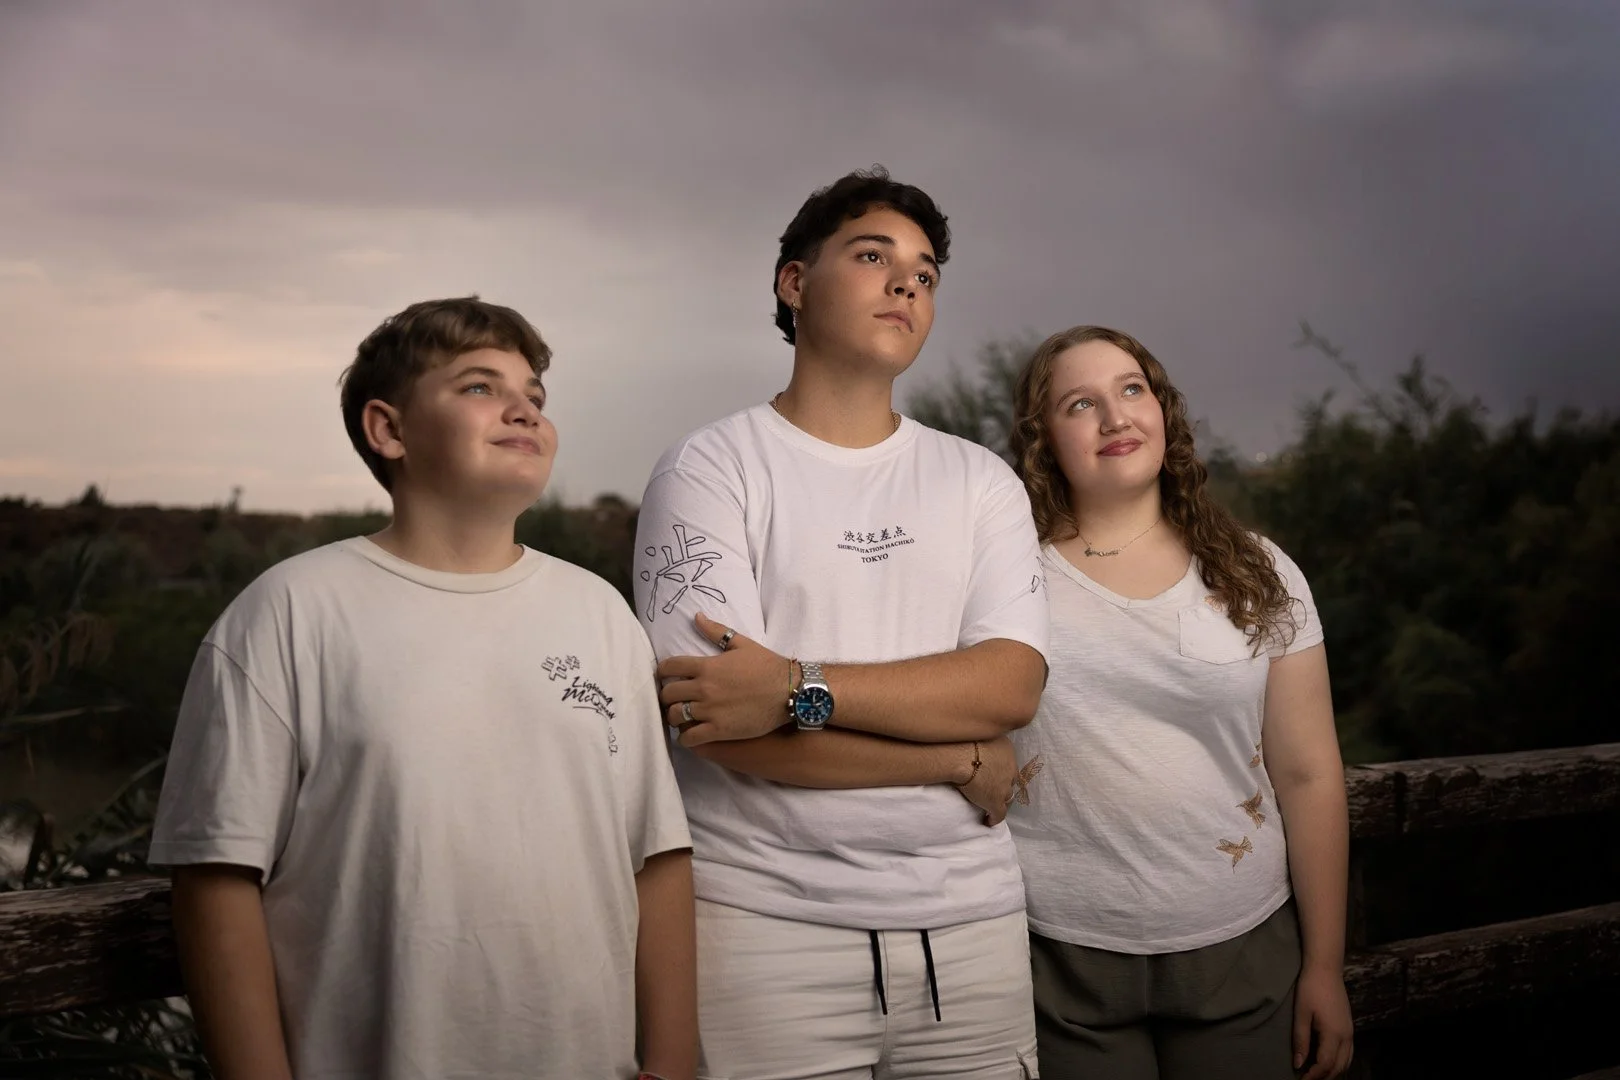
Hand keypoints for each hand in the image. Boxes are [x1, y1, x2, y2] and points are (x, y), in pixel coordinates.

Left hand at [657, 612, 789, 746]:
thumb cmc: (767, 666)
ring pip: (675, 716)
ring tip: (680, 717)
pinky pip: (690, 738)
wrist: (789, 691)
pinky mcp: (720, 730)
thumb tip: (696, 616)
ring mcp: (711, 710)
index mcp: (707, 666)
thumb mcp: (741, 644)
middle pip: (668, 694)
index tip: (664, 677)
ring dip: (674, 717)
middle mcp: (704, 688)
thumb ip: (716, 631)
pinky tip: (690, 735)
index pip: (670, 667)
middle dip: (666, 697)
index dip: (662, 672)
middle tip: (673, 699)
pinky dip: (686, 738)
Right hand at [955, 736, 1016, 825]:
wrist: (959, 755)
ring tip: (992, 806)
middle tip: (994, 789)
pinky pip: (999, 814)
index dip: (1002, 770)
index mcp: (1007, 750)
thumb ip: (982, 741)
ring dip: (1001, 802)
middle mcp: (1010, 768)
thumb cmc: (962, 739)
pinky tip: (988, 821)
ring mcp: (1004, 786)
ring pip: (1008, 798)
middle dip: (1005, 785)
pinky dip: (994, 818)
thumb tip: (975, 745)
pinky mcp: (995, 801)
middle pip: (1011, 781)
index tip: (994, 773)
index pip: (1008, 763)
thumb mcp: (977, 732)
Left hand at [1293, 965, 1353, 1078]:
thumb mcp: (1301, 1014)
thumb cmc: (1310, 989)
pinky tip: (1328, 1062)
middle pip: (1339, 1067)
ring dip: (1333, 1071)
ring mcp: (1350, 1032)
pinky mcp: (1349, 1027)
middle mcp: (1346, 1036)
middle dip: (1324, 1077)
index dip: (1313, 1076)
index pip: (1326, 1064)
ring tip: (1317, 1074)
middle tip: (1308, 1079)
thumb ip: (1300, 1040)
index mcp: (1334, 1034)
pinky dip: (1340, 1062)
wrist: (1326, 969)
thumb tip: (1298, 1064)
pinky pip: (1349, 1052)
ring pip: (1347, 1061)